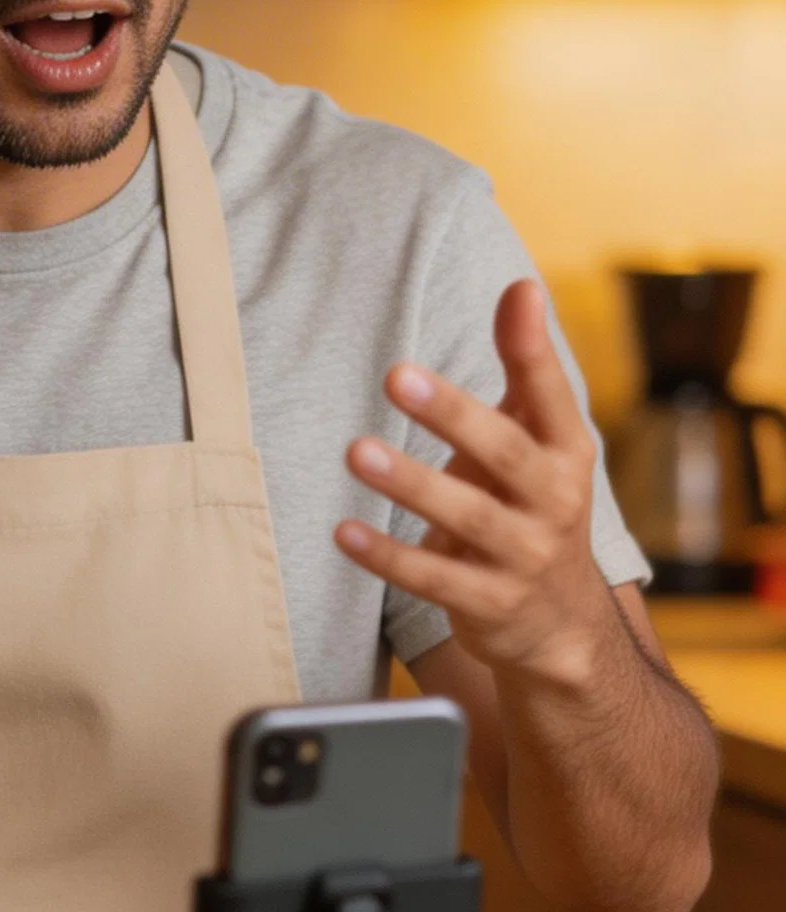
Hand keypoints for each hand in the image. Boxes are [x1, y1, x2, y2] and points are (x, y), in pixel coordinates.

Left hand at [335, 277, 611, 683]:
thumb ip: (527, 368)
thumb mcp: (541, 441)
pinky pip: (433, 579)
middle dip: (452, 414)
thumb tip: (523, 286)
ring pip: (467, 518)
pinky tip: (345, 532)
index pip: (553, 394)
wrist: (563, 624)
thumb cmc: (533, 505)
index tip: (518, 292)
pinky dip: (388, 556)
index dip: (534, 347)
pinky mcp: (489, 604)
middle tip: (395, 374)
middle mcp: (555, 502)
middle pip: (505, 453)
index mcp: (568, 453)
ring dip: (411, 483)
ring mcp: (525, 557)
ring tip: (357, 451)